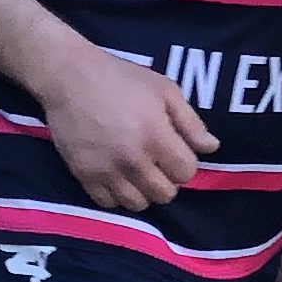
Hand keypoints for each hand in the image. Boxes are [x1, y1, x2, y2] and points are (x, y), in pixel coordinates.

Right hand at [43, 41, 212, 210]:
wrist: (69, 77)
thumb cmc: (121, 79)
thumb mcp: (164, 90)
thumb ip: (191, 122)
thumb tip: (211, 148)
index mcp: (155, 135)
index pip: (186, 172)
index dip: (185, 162)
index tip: (173, 150)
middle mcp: (132, 159)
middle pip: (165, 194)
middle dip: (167, 180)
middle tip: (156, 162)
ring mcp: (106, 170)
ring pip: (138, 204)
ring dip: (143, 191)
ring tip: (137, 172)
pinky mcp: (83, 176)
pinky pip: (108, 203)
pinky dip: (116, 195)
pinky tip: (117, 177)